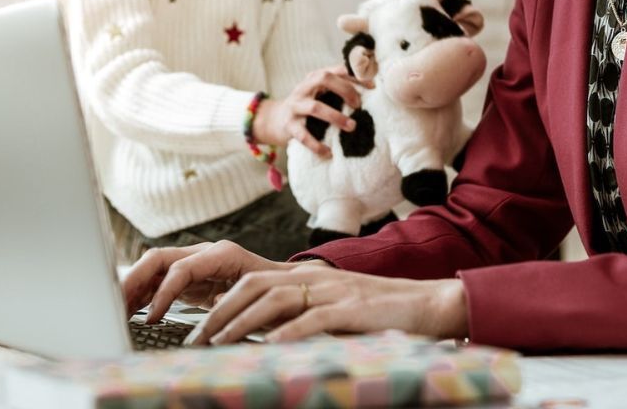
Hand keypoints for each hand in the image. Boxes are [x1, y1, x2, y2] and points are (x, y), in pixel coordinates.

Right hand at [122, 240, 294, 318]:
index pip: (180, 268)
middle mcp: (203, 253)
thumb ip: (236, 296)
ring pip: (154, 270)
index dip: (163, 293)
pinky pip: (159, 283)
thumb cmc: (274, 288)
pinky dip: (143, 295)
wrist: (285, 285)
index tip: (152, 318)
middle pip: (158, 259)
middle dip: (135, 281)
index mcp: (220, 253)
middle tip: (117, 305)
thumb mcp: (258, 293)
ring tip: (116, 310)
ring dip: (133, 288)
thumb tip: (216, 303)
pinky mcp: (189, 279)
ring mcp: (194, 264)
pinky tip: (131, 310)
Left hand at [191, 265, 468, 344]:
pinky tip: (268, 349)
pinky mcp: (352, 309)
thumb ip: (302, 319)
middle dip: (219, 312)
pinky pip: (312, 319)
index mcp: (309, 278)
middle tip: (196, 339)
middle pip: (253, 285)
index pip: (252, 281)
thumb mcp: (335, 314)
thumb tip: (265, 338)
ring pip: (274, 299)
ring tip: (218, 345)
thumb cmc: (381, 316)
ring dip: (241, 323)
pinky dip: (287, 333)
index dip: (221, 302)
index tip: (198, 328)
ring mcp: (334, 291)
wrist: (430, 304)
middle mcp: (316, 279)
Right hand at [254, 65, 362, 156]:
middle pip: (323, 78)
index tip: (372, 86)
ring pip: (315, 108)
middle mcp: (303, 89)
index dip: (355, 76)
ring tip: (351, 127)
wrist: (273, 120)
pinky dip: (317, 145)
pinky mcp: (289, 126)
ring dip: (336, 117)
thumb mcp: (319, 93)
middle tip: (358, 105)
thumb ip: (338, 89)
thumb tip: (370, 89)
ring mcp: (295, 106)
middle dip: (345, 90)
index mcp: (313, 78)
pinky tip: (329, 152)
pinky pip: (304, 136)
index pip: (336, 70)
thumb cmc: (306, 106)